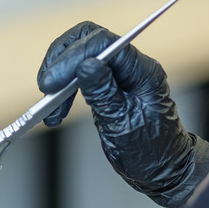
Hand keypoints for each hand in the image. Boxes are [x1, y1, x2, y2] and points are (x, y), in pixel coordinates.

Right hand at [37, 21, 208, 207]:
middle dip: (61, 59)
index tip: (52, 82)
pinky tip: (55, 110)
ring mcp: (117, 74)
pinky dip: (61, 88)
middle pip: (87, 39)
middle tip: (46, 87)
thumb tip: (86, 66)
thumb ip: (104, 93)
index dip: (72, 57)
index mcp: (142, 71)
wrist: (161, 169)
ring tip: (50, 105)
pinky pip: (77, 74)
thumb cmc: (151, 151)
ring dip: (57, 75)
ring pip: (78, 54)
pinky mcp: (105, 84)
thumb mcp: (124, 125)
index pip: (102, 43)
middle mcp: (130, 66)